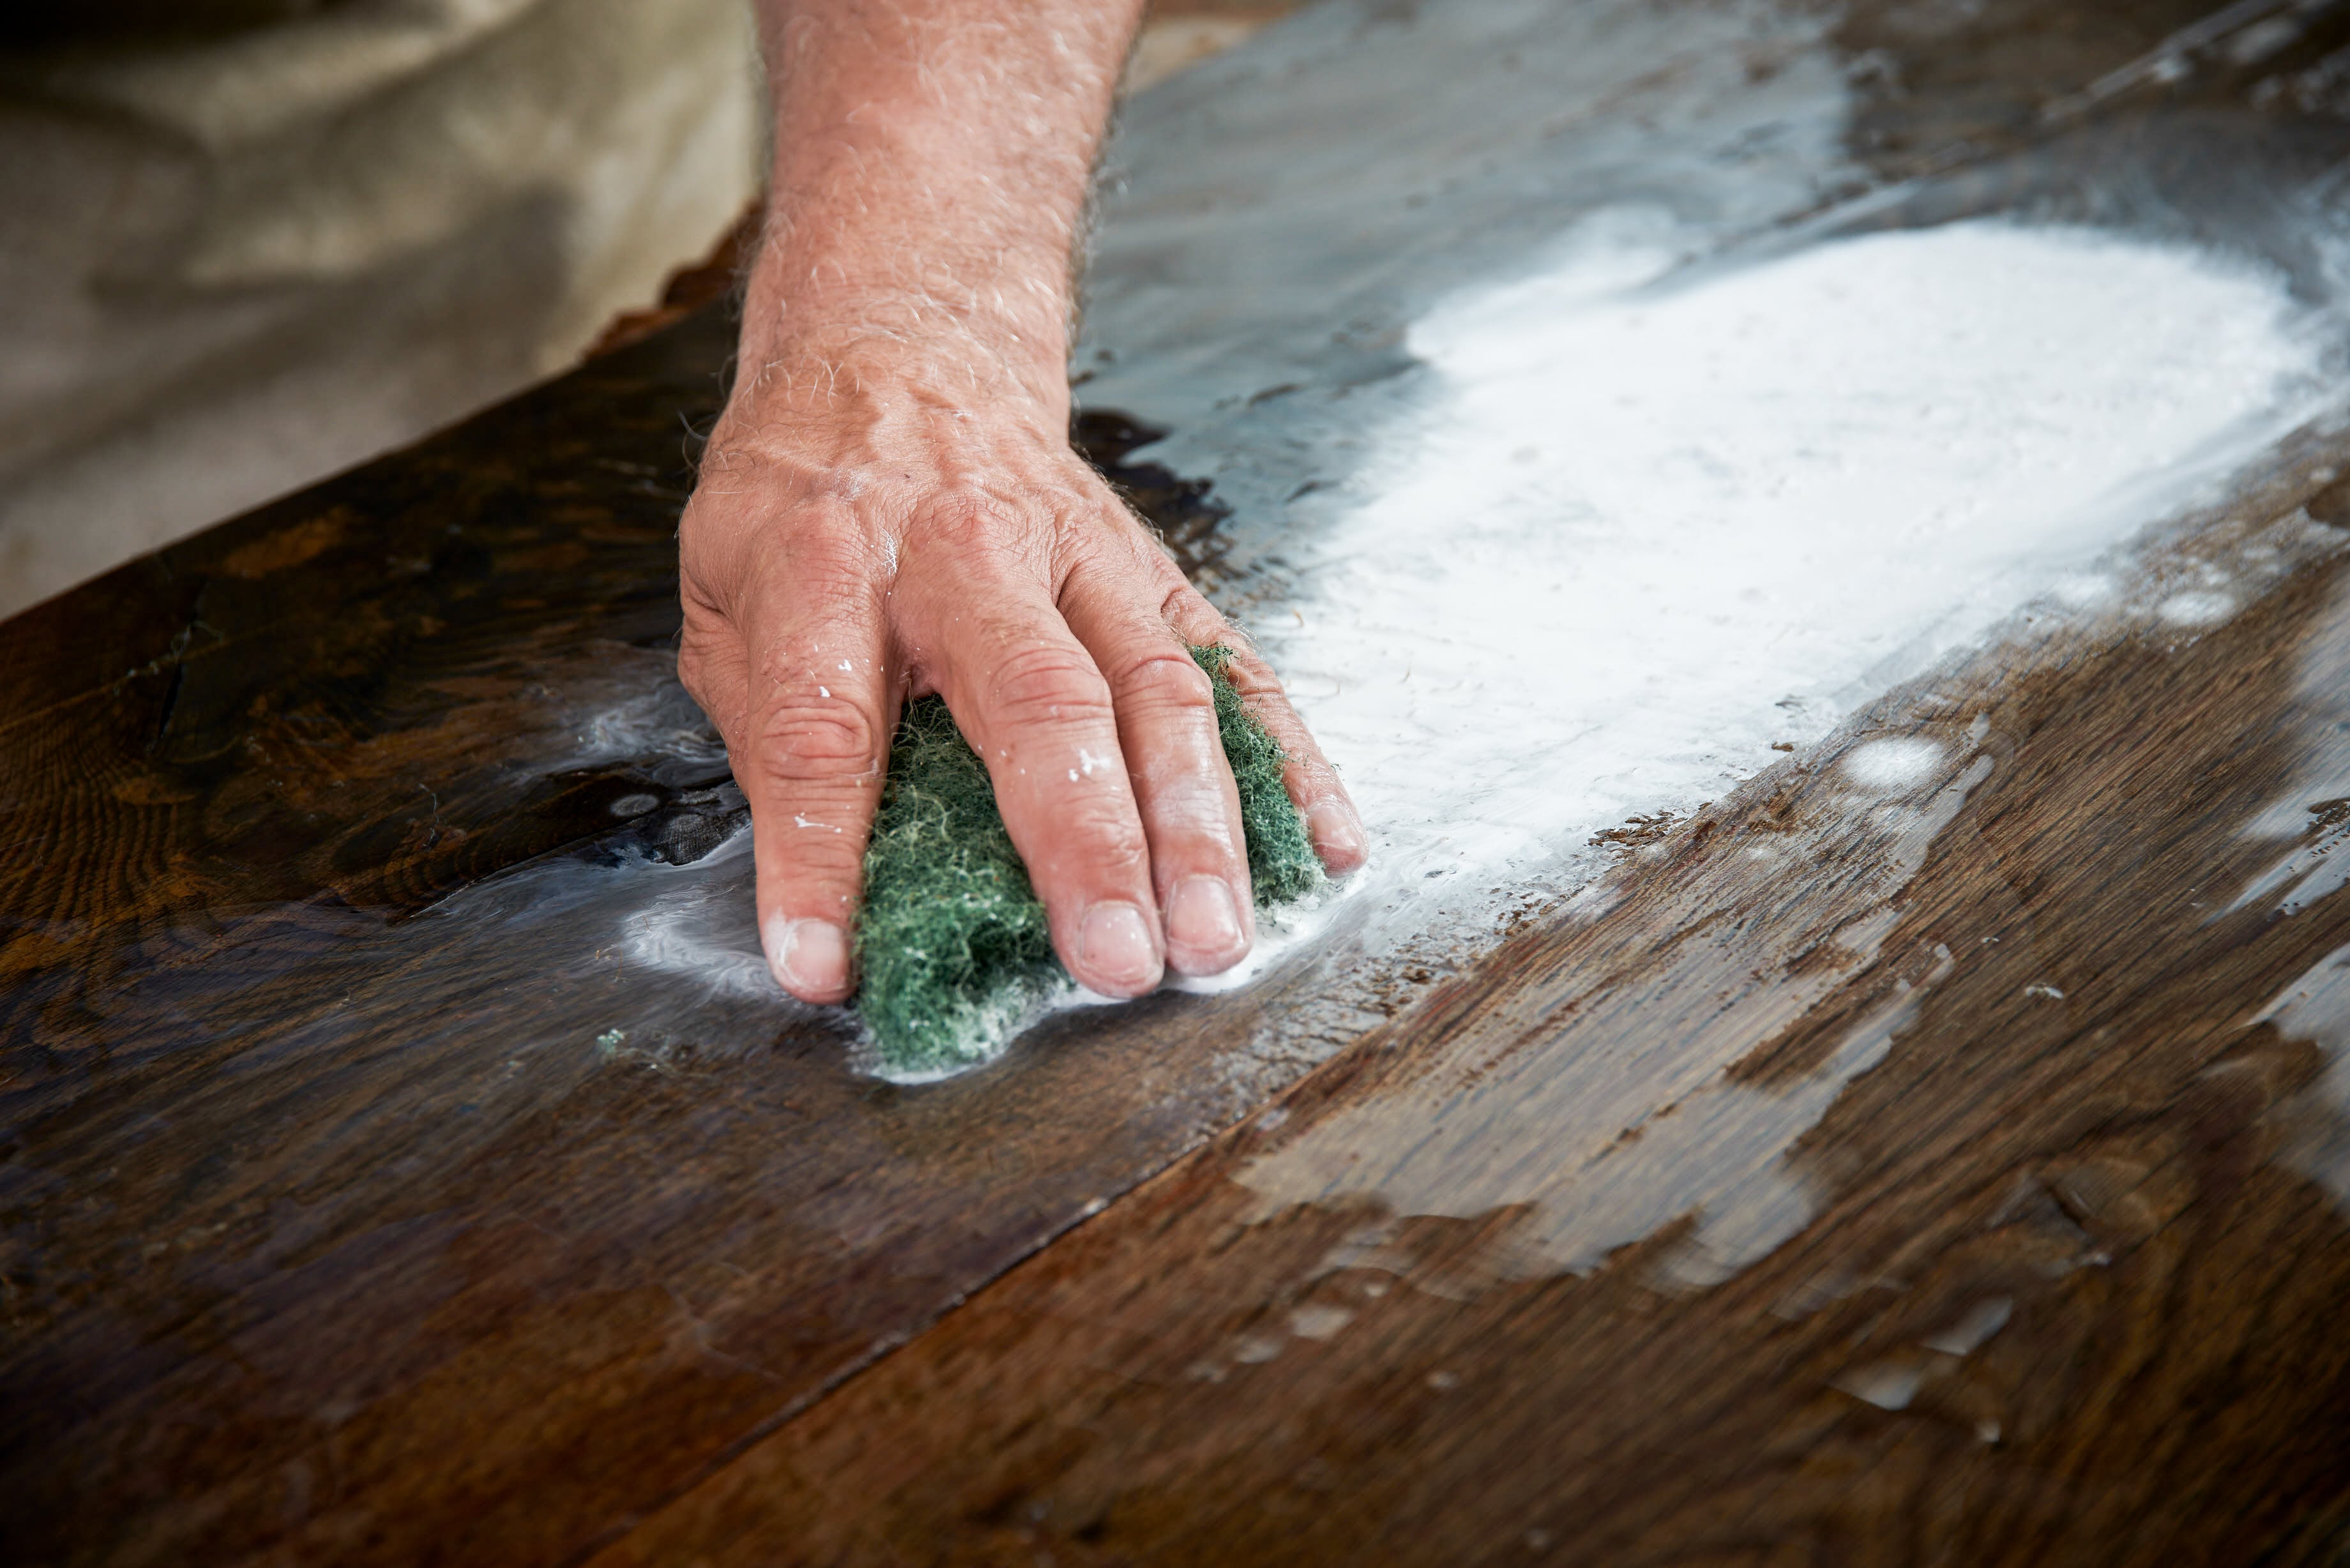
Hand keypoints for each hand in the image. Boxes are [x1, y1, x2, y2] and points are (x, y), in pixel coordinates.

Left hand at [678, 349, 1365, 1005]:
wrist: (904, 348)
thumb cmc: (806, 496)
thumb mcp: (721, 594)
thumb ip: (764, 729)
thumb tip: (822, 889)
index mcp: (826, 560)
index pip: (819, 725)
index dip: (817, 855)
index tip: (823, 967)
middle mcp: (966, 551)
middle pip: (1037, 699)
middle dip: (1084, 841)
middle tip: (1112, 962)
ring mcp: (1080, 557)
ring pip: (1158, 687)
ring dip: (1195, 824)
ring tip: (1214, 938)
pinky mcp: (1154, 568)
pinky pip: (1234, 666)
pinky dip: (1288, 762)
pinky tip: (1322, 848)